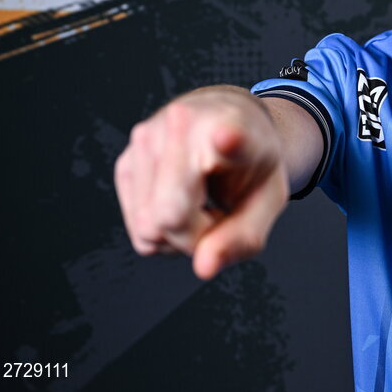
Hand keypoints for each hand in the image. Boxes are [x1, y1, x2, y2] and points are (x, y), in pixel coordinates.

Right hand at [114, 90, 289, 279]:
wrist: (227, 124)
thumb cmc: (250, 163)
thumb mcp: (267, 200)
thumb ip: (243, 237)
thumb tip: (203, 268)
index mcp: (235, 127)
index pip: (228, 136)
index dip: (228, 140)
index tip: (226, 136)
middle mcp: (182, 124)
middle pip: (170, 217)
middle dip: (197, 236)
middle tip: (220, 214)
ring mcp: (146, 140)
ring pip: (149, 230)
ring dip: (181, 233)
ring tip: (202, 201)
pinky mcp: (124, 162)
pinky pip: (140, 230)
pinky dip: (162, 230)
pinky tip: (180, 201)